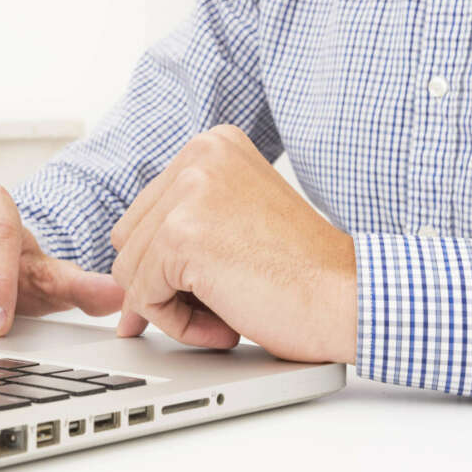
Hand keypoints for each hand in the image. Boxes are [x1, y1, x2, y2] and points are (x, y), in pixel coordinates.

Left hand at [109, 126, 356, 362]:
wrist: (350, 298)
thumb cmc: (307, 272)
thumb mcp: (239, 220)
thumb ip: (188, 225)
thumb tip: (122, 277)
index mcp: (214, 146)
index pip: (147, 212)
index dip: (171, 263)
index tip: (213, 284)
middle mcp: (199, 156)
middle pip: (130, 237)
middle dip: (166, 283)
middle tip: (222, 305)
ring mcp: (189, 192)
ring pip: (130, 268)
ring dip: (172, 306)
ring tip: (228, 314)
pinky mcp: (180, 235)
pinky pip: (142, 295)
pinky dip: (177, 324)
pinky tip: (226, 325)